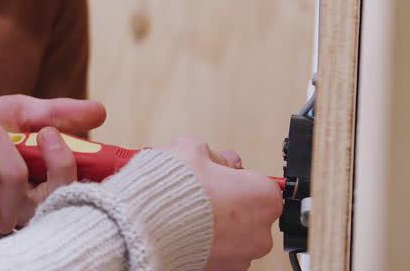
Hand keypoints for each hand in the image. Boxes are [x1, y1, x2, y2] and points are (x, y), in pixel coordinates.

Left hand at [0, 94, 106, 234]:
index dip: (95, 168)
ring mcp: (9, 215)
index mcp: (52, 182)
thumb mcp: (22, 112)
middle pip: (63, 189)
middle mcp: (35, 206)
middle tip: (43, 129)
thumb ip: (59, 114)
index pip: (87, 186)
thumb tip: (100, 111)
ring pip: (15, 174)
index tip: (80, 137)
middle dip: (54, 154)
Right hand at [158, 137, 282, 270]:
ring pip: (235, 234)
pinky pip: (219, 250)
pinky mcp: (221, 269)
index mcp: (262, 198)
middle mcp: (260, 232)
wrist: (146, 227)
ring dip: (218, 223)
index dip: (237, 177)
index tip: (223, 175)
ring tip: (189, 211)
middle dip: (229, 201)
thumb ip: (214, 154)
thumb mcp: (192, 150)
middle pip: (250, 211)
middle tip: (203, 190)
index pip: (262, 184)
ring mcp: (241, 255)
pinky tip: (185, 227)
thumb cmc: (173, 191)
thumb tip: (222, 160)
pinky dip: (206, 240)